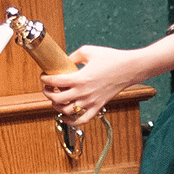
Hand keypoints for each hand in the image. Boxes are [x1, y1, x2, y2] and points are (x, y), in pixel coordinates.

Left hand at [40, 35, 173, 125]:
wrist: (129, 69)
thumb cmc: (111, 58)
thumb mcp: (88, 51)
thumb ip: (72, 56)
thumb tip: (63, 61)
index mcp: (80, 78)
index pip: (55, 82)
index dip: (45, 80)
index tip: (44, 76)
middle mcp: (84, 92)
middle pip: (57, 99)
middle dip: (48, 93)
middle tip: (47, 88)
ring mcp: (90, 102)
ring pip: (66, 111)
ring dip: (56, 106)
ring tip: (55, 99)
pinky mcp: (97, 106)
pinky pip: (81, 120)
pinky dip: (70, 122)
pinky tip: (64, 117)